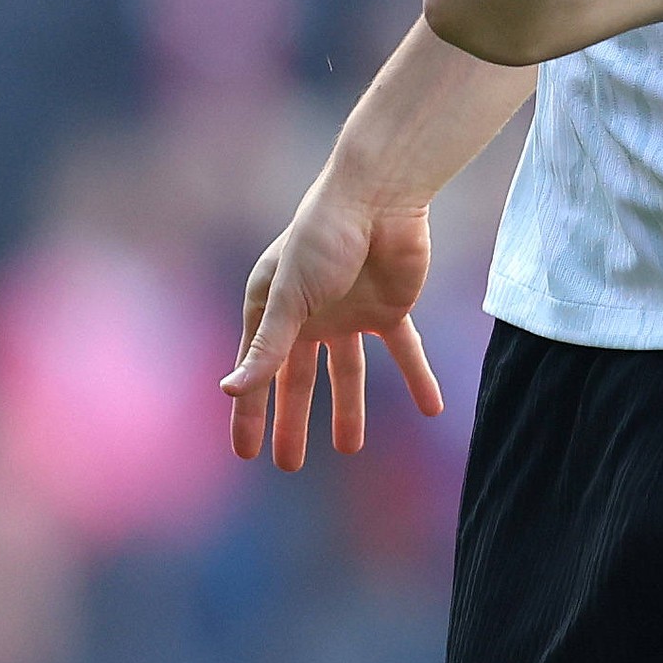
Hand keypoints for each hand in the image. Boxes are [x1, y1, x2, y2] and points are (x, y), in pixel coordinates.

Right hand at [224, 183, 447, 470]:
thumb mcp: (289, 295)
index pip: (257, 371)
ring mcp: (350, 314)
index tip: (245, 454)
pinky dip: (418, 378)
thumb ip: (268, 346)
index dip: (251, 412)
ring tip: (349, 449)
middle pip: (299, 380)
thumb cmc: (323, 236)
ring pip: (348, 372)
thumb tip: (229, 391)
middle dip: (293, 421)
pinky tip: (433, 409)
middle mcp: (310, 315)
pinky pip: (405, 352)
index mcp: (272, 308)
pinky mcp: (391, 309)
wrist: (381, 196)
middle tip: (289, 465)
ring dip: (349, 410)